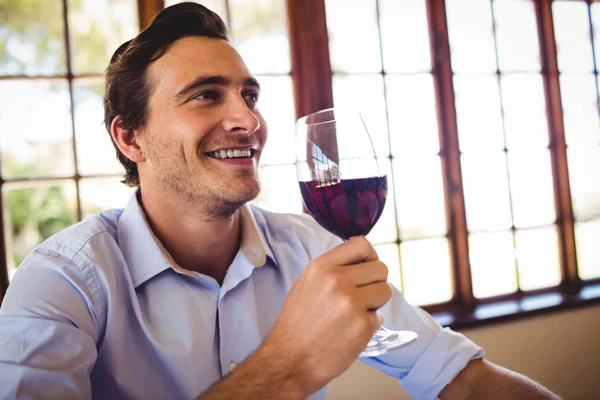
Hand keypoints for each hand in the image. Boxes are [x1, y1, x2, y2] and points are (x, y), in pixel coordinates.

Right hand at [261, 236, 391, 396]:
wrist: (290, 360)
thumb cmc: (297, 324)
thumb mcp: (307, 283)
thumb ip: (333, 268)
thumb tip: (362, 257)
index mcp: (321, 267)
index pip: (361, 244)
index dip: (369, 256)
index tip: (367, 266)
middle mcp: (337, 281)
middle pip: (380, 268)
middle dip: (375, 282)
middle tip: (361, 295)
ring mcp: (351, 303)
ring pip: (385, 291)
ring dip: (376, 303)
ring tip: (355, 313)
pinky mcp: (363, 326)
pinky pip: (380, 317)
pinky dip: (369, 325)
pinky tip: (349, 331)